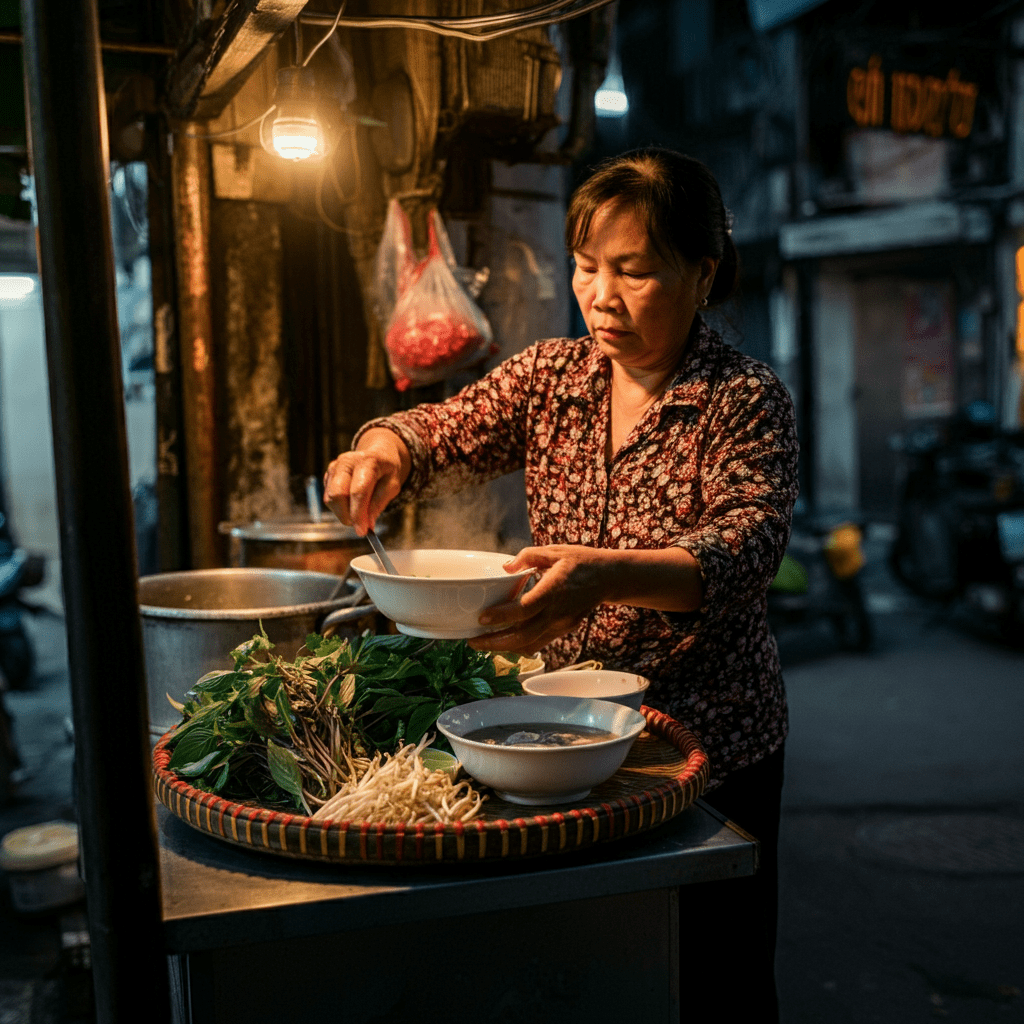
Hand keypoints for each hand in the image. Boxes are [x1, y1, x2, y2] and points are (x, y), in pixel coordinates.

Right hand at [323, 429, 409, 535]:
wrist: (378, 453)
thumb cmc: (386, 470)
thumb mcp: (392, 485)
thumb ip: (379, 503)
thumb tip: (367, 524)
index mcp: (368, 461)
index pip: (358, 490)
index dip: (358, 513)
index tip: (362, 531)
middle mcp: (347, 461)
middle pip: (338, 494)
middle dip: (347, 515)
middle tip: (360, 526)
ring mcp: (334, 467)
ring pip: (330, 498)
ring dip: (343, 513)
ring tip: (359, 512)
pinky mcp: (328, 475)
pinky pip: (328, 497)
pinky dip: (339, 508)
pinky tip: (352, 504)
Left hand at [468, 545, 615, 654]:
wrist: (609, 578)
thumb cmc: (581, 561)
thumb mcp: (554, 551)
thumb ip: (527, 557)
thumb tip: (506, 568)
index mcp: (553, 590)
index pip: (524, 609)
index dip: (502, 617)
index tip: (482, 618)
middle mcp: (557, 612)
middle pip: (523, 636)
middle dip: (495, 642)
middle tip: (473, 642)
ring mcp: (562, 624)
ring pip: (530, 644)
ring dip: (505, 648)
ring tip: (483, 644)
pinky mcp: (564, 630)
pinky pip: (539, 643)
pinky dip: (520, 646)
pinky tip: (505, 642)